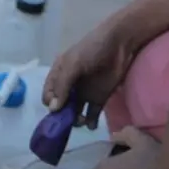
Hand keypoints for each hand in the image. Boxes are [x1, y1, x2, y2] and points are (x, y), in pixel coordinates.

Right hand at [42, 17, 140, 131]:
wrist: (120, 43)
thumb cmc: (92, 49)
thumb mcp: (73, 63)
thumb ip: (62, 85)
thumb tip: (53, 109)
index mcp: (59, 74)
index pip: (49, 94)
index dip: (51, 104)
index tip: (56, 111)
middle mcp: (70, 86)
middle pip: (61, 107)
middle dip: (63, 116)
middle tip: (69, 120)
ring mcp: (85, 93)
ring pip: (75, 113)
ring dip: (76, 120)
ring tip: (81, 120)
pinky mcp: (99, 98)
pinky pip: (92, 115)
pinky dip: (91, 122)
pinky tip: (92, 124)